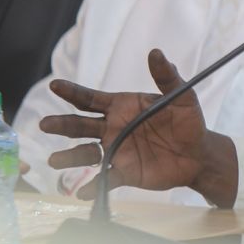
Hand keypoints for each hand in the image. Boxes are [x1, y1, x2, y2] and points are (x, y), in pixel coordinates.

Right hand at [39, 49, 234, 203]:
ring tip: (54, 160)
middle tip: (45, 124)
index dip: (72, 92)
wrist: (198, 155)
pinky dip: (93, 185)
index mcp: (121, 107)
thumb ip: (167, 77)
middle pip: (80, 126)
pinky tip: (82, 191)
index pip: (90, 99)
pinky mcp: (124, 173)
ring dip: (70, 157)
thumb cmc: (188, 122)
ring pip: (86, 154)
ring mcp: (116, 151)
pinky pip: (104, 179)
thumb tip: (155, 52)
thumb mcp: (181, 97)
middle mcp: (112, 128)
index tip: (55, 85)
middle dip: (62, 124)